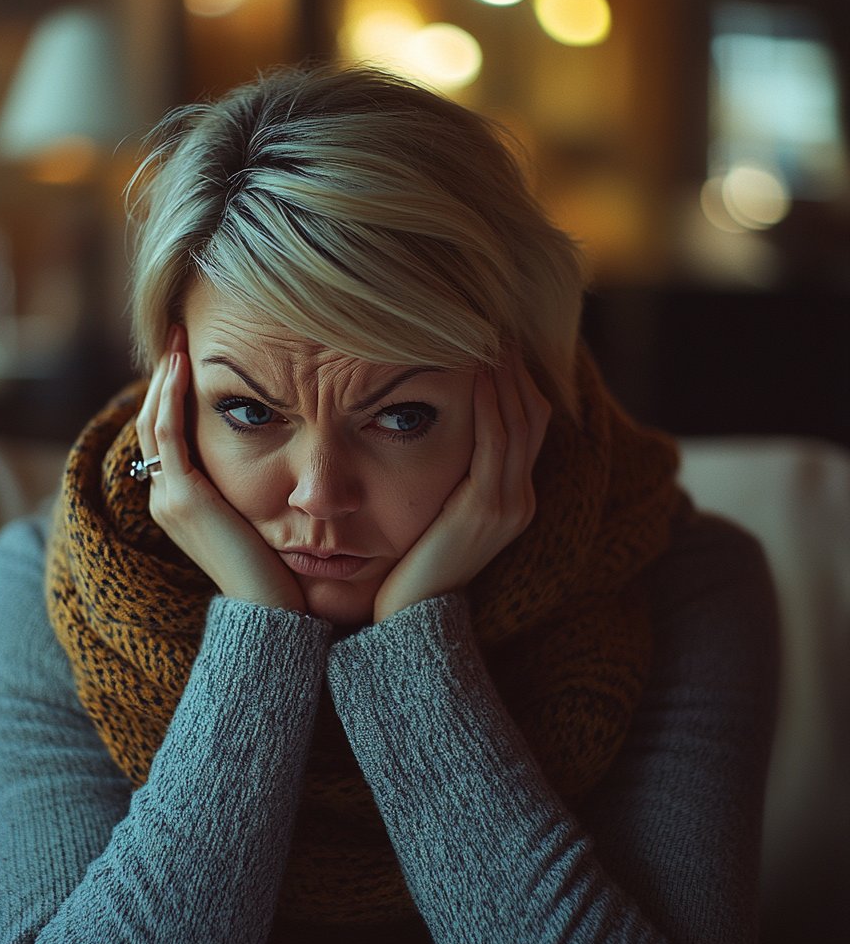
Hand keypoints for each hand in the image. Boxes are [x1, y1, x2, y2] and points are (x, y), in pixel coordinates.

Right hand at [136, 325, 306, 613]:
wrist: (273, 613)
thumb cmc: (277, 569)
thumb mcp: (260, 515)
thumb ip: (253, 483)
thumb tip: (280, 449)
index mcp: (180, 501)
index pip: (166, 435)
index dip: (172, 393)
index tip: (190, 355)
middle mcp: (164, 497)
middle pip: (152, 422)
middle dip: (164, 376)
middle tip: (178, 333)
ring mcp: (167, 498)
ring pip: (153, 422)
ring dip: (163, 377)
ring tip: (177, 337)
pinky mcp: (180, 498)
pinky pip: (166, 434)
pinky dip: (169, 396)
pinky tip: (180, 364)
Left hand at [372, 347, 550, 622]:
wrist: (409, 618)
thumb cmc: (413, 564)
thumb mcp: (438, 513)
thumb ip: (447, 477)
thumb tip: (427, 431)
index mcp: (513, 498)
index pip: (528, 424)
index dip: (516, 381)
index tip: (495, 343)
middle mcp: (520, 499)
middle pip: (532, 416)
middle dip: (515, 368)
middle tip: (497, 325)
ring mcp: (509, 504)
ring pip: (519, 423)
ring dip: (504, 376)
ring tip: (489, 336)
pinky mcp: (487, 509)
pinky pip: (495, 443)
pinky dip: (488, 404)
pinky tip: (475, 374)